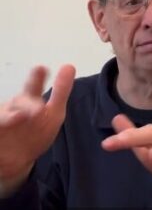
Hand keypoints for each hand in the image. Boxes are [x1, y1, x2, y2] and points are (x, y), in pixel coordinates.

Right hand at [0, 65, 74, 194]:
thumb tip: (69, 66)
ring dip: (8, 119)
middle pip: (16, 107)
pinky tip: (3, 133)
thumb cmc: (36, 131)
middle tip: (38, 111)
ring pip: (3, 118)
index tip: (42, 69)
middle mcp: (11, 111)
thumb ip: (60, 91)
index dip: (36, 79)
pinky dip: (1, 131)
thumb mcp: (53, 113)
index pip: (32, 89)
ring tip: (19, 117)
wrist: (17, 160)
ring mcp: (2, 123)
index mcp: (27, 102)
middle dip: (25, 108)